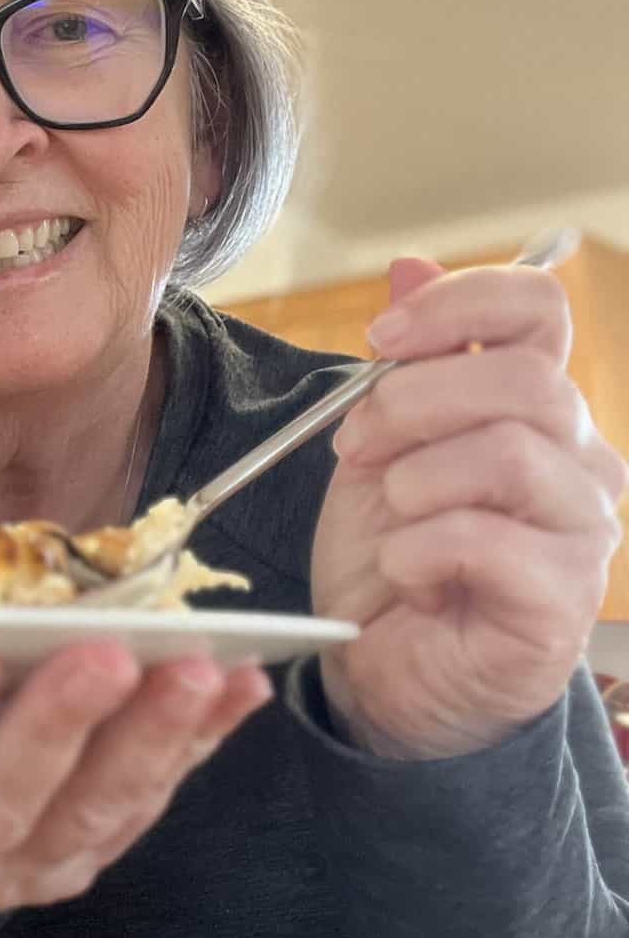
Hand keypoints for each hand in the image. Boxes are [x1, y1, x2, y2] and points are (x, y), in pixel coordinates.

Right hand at [0, 638, 270, 909]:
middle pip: (11, 806)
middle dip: (58, 730)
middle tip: (101, 653)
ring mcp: (42, 858)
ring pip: (100, 811)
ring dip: (153, 740)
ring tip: (197, 668)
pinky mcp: (105, 839)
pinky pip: (160, 798)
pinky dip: (202, 746)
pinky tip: (239, 686)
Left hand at [312, 257, 627, 759]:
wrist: (379, 671)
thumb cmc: (390, 557)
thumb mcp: (378, 445)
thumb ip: (405, 362)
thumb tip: (410, 267)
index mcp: (536, 408)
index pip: (538, 308)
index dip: (457, 304)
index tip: (380, 338)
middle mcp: (579, 460)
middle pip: (525, 379)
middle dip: (412, 402)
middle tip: (355, 446)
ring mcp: (582, 532)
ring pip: (511, 454)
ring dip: (416, 480)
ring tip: (390, 517)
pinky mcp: (561, 601)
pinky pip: (490, 541)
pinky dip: (420, 550)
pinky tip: (404, 573)